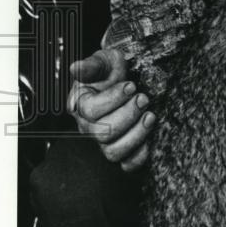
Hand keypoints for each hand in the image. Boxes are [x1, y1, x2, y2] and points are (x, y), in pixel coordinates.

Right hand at [67, 48, 154, 171]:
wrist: (129, 79)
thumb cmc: (113, 71)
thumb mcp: (105, 61)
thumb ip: (92, 65)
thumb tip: (75, 68)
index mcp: (81, 104)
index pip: (90, 110)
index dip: (113, 99)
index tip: (131, 85)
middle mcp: (89, 127)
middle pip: (103, 133)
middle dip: (128, 115)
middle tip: (143, 98)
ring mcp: (104, 141)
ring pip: (114, 152)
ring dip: (136, 134)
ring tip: (150, 116)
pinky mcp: (122, 151)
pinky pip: (127, 165)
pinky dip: (139, 156)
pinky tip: (150, 140)